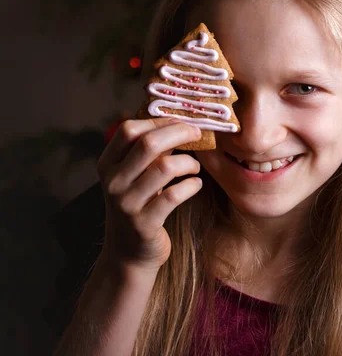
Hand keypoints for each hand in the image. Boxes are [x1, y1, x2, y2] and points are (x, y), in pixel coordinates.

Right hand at [96, 118, 202, 271]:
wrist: (129, 254)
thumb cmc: (138, 206)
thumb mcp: (134, 177)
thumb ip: (147, 152)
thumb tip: (176, 120)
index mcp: (107, 164)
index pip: (129, 129)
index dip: (159, 121)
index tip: (182, 121)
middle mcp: (113, 182)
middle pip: (148, 143)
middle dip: (179, 133)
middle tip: (198, 134)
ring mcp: (126, 203)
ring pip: (165, 167)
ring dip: (188, 162)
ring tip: (195, 167)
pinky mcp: (144, 223)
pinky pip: (174, 196)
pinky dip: (192, 186)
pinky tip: (196, 184)